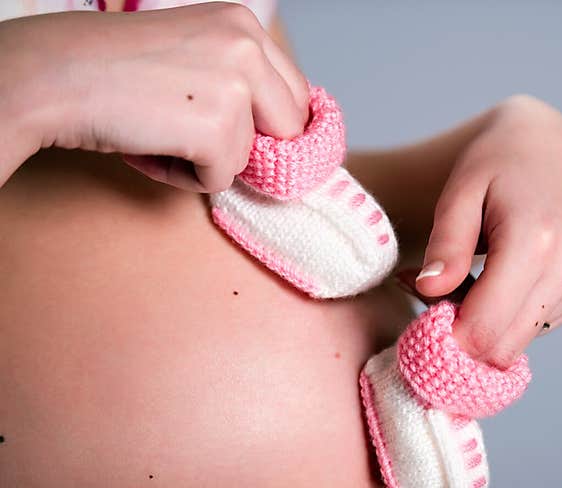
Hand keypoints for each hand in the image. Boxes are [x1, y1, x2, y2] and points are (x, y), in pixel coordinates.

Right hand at [0, 2, 307, 191]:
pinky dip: (186, 177)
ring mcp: (235, 87)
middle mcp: (247, 46)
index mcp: (243, 23)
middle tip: (204, 142)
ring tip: (158, 134)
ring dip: (207, 160)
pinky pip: (220, 179)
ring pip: (250, 157)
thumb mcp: (191, 53)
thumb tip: (279, 135)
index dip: (276, 125)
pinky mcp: (218, 129)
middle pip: (289, 127)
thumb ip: (237, 80)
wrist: (55, 75)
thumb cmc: (112, 69)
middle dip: (254, 145)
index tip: (258, 141)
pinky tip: (151, 148)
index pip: (294, 92)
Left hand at [414, 95, 561, 367]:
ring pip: (517, 344)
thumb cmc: (497, 164)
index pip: (484, 330)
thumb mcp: (460, 192)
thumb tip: (429, 288)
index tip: (420, 304)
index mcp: (536, 242)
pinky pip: (535, 328)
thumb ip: (446, 243)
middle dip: (462, 333)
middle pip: (501, 348)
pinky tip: (499, 279)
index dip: (444, 333)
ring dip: (484, 325)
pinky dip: (508, 316)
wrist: (552, 146)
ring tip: (470, 277)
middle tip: (438, 290)